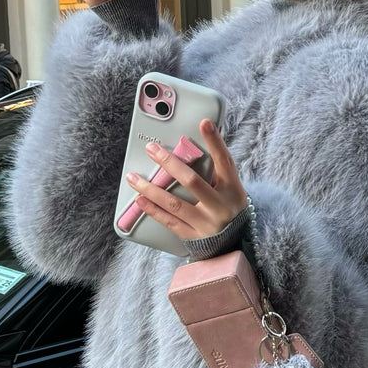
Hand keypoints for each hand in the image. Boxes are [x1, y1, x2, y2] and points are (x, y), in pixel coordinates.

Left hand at [124, 120, 249, 241]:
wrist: (235, 244)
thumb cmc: (229, 209)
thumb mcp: (232, 189)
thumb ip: (217, 171)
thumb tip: (196, 147)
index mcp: (232, 189)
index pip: (224, 161)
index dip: (214, 141)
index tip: (204, 123)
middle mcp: (219, 206)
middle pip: (192, 181)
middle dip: (170, 163)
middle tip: (152, 149)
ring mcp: (205, 223)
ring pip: (174, 203)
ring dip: (151, 189)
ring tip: (133, 177)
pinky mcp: (192, 236)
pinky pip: (169, 221)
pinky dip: (153, 210)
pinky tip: (140, 199)